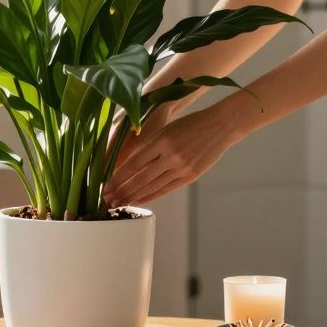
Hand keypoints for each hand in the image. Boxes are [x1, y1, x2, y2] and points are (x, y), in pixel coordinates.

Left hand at [102, 104, 241, 207]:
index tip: (105, 186)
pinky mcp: (190, 176)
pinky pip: (166, 189)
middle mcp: (171, 155)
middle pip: (140, 179)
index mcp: (162, 140)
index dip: (118, 177)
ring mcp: (182, 168)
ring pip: (152, 187)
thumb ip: (149, 146)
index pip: (134, 163)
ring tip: (119, 203)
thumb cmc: (190, 123)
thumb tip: (128, 166)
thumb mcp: (167, 129)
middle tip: (106, 200)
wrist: (221, 125)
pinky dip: (151, 196)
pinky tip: (139, 200)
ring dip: (133, 197)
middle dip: (121, 191)